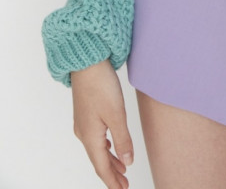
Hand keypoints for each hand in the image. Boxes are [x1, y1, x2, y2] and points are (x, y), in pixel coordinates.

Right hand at [71, 58, 133, 188]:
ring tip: (122, 170)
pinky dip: (106, 147)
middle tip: (124, 185)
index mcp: (90, 137)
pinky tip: (112, 146)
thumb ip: (123, 139)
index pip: (101, 167)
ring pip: (97, 149)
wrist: (87, 62)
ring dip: (110, 161)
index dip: (112, 181)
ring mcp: (83, 123)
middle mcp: (83, 133)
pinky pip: (96, 138)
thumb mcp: (116, 114)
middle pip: (98, 160)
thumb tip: (127, 162)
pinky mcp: (86, 114)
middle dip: (112, 174)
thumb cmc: (101, 85)